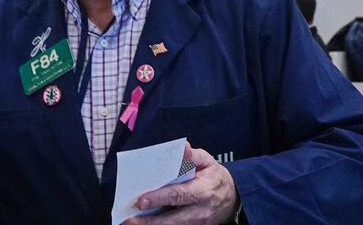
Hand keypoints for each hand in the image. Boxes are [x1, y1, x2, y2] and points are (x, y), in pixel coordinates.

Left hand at [124, 142, 238, 224]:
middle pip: (172, 219)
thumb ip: (193, 156)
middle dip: (150, 221)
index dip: (159, 198)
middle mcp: (200, 211)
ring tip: (131, 224)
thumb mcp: (207, 162)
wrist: (233, 197)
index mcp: (202, 191)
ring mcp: (197, 223)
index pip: (178, 195)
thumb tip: (183, 146)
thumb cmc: (214, 177)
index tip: (141, 201)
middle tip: (130, 219)